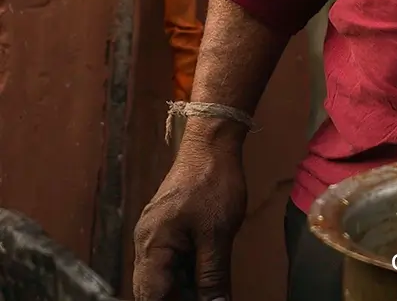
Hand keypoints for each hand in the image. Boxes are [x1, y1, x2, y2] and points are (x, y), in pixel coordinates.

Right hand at [133, 126, 246, 300]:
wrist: (213, 143)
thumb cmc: (212, 181)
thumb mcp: (217, 234)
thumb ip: (213, 275)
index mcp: (151, 245)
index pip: (151, 296)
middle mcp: (146, 243)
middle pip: (155, 289)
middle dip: (179, 297)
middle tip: (208, 297)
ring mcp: (156, 235)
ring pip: (165, 277)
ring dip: (185, 287)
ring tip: (210, 290)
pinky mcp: (168, 228)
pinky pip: (171, 261)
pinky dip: (187, 272)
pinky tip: (206, 276)